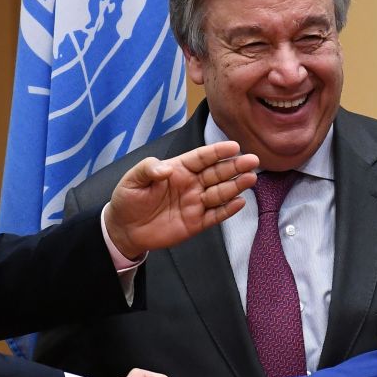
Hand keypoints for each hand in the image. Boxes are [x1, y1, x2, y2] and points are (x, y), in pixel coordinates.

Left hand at [105, 141, 257, 257]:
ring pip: (220, 193)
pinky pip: (215, 215)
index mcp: (178, 169)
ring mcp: (195, 203)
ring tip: (250, 179)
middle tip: (252, 161)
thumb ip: (148, 169)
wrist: (124, 229)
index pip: (202, 158)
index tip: (234, 146)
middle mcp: (191, 184)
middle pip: (217, 173)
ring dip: (236, 186)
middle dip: (235, 166)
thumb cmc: (128, 199)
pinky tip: (240, 202)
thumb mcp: (131, 179)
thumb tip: (167, 168)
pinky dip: (228, 210)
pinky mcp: (196, 223)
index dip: (218, 152)